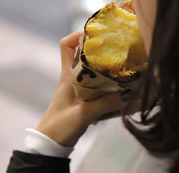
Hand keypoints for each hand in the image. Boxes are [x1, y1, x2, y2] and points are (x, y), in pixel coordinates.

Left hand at [36, 30, 127, 146]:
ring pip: (94, 69)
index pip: (66, 45)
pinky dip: (110, 83)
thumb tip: (128, 93)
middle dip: (101, 47)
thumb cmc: (59, 127)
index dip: (79, 34)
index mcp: (67, 76)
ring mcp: (79, 88)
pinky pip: (99, 84)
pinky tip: (123, 87)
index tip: (97, 34)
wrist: (50, 145)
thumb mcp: (82, 114)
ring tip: (126, 64)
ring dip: (107, 65)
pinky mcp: (85, 99)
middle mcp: (73, 78)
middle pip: (84, 53)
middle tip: (120, 47)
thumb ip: (104, 104)